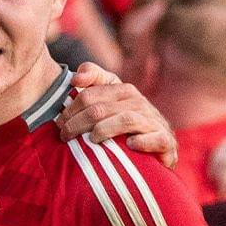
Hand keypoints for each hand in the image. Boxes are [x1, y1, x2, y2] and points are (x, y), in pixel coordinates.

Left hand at [56, 62, 177, 168]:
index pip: (90, 94)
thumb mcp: (110, 98)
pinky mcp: (165, 141)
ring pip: (125, 120)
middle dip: (77, 123)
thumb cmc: (126, 123)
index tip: (59, 123)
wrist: (160, 148)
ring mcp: (153, 122)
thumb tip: (75, 77)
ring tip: (90, 141)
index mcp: (123, 91)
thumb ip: (93, 80)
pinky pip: (156, 139)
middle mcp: (139, 103)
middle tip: (64, 136)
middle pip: (101, 109)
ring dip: (103, 130)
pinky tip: (129, 145)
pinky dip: (142, 141)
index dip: (71, 109)